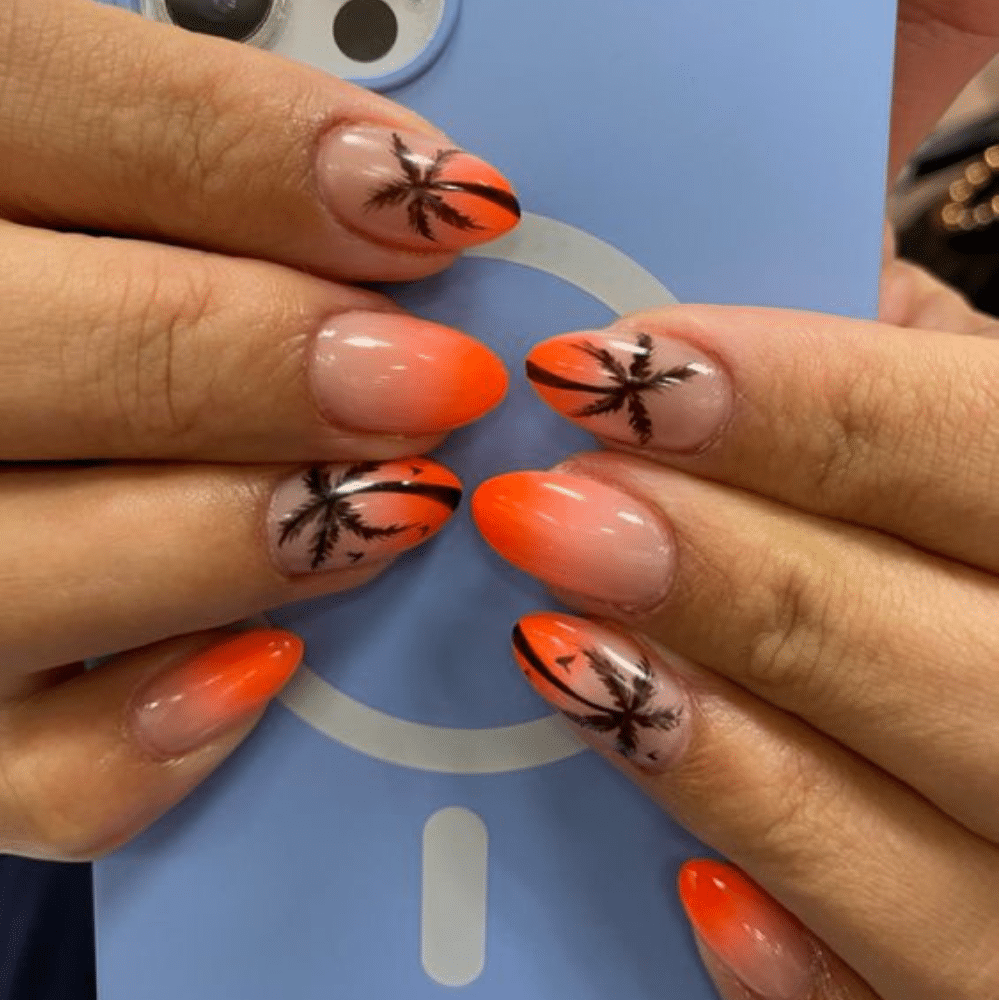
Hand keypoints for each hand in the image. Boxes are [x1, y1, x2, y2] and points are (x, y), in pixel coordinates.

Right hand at [0, 0, 516, 859]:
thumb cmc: (46, 301)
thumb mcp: (72, 183)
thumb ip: (191, 175)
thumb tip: (406, 198)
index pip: (47, 103)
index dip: (265, 154)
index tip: (446, 204)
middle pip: (20, 350)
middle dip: (257, 362)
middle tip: (435, 381)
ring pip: (9, 575)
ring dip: (226, 545)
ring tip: (387, 511)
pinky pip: (17, 772)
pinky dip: (147, 740)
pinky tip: (255, 668)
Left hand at [470, 4, 998, 997]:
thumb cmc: (980, 524)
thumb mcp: (973, 417)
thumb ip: (895, 368)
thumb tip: (753, 314)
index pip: (974, 443)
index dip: (794, 400)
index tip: (597, 366)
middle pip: (940, 654)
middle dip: (733, 580)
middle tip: (538, 510)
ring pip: (904, 849)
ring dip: (720, 751)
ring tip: (554, 650)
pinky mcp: (977, 978)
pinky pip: (891, 998)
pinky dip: (794, 956)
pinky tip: (688, 888)